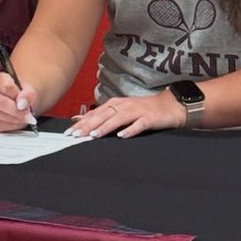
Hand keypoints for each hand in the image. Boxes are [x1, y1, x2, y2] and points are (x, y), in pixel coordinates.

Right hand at [0, 72, 38, 132]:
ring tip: (26, 117)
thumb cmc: (22, 93)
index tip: (26, 103)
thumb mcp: (29, 89)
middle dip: (16, 110)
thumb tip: (22, 104)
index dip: (18, 97)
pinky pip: (0, 125)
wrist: (21, 101)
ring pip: (0, 115)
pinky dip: (13, 126)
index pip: (6, 87)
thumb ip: (28, 94)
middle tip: (28, 114)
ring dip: (16, 119)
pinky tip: (18, 121)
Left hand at [65, 92, 185, 138]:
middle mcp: (124, 106)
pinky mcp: (149, 118)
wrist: (170, 105)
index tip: (69, 132)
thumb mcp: (120, 110)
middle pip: (104, 115)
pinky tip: (122, 136)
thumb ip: (100, 114)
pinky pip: (139, 124)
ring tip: (94, 135)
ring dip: (105, 127)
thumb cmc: (143, 109)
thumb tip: (78, 118)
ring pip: (118, 119)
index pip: (95, 113)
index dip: (82, 122)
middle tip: (76, 134)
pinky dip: (130, 129)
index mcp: (116, 104)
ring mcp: (137, 112)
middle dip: (89, 125)